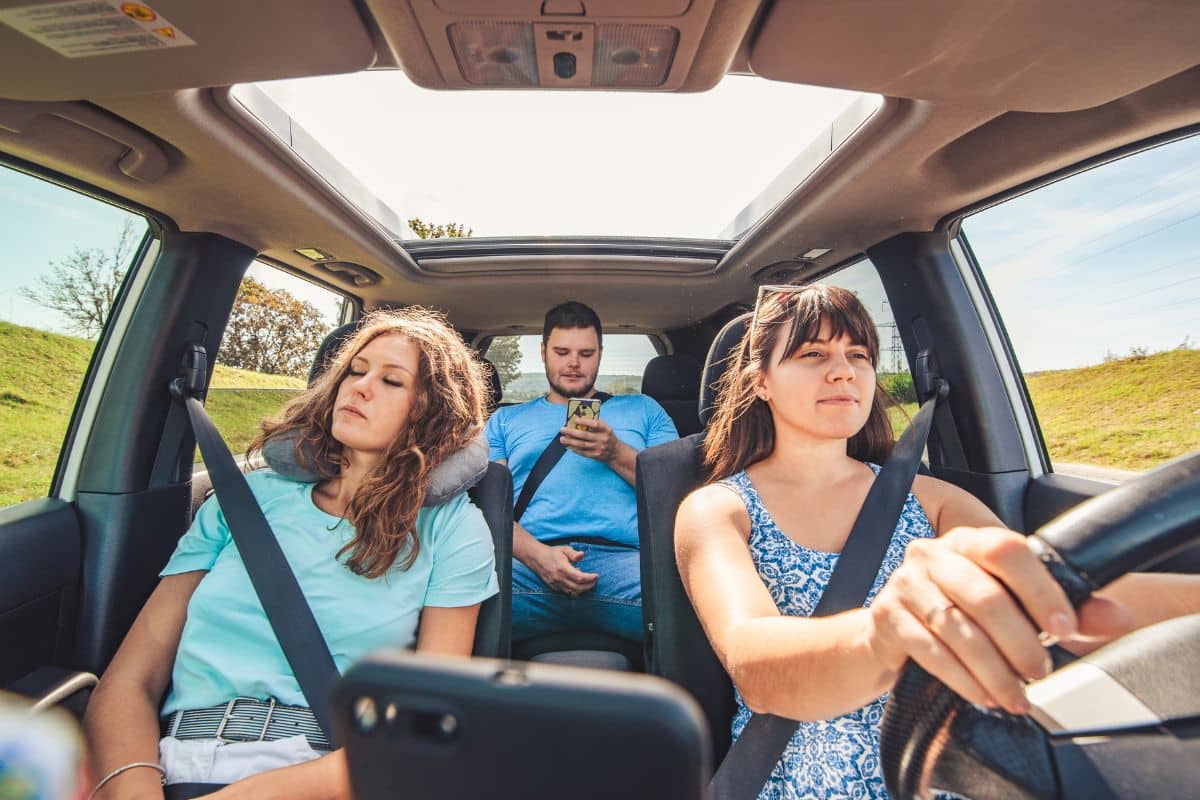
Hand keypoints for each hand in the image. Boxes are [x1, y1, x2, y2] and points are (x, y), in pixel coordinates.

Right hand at [528, 543, 599, 595]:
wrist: (536, 558)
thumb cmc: (552, 553)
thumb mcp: (564, 549)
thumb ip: (574, 553)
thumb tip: (582, 555)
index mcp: (562, 568)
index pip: (579, 577)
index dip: (590, 578)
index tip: (596, 576)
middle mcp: (559, 578)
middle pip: (578, 587)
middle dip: (589, 585)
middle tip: (595, 581)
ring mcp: (556, 584)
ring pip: (573, 592)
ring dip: (583, 589)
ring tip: (589, 583)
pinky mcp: (553, 587)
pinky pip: (567, 592)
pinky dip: (575, 590)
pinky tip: (578, 584)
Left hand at [559, 416, 622, 462]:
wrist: (616, 453)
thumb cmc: (607, 437)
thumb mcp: (606, 429)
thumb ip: (595, 423)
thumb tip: (580, 417)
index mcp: (606, 429)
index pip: (595, 424)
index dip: (585, 421)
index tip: (575, 419)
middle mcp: (603, 439)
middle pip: (585, 435)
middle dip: (571, 432)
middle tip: (562, 429)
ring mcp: (599, 448)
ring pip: (582, 444)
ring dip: (570, 442)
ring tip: (562, 439)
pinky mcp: (595, 455)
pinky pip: (582, 452)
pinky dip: (574, 449)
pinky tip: (568, 446)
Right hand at [866, 527, 1080, 714]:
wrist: (893, 634)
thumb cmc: (962, 614)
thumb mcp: (1015, 606)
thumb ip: (1067, 610)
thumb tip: (1118, 618)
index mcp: (968, 540)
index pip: (1006, 549)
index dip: (1039, 588)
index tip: (1066, 626)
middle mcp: (932, 554)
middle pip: (983, 595)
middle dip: (1019, 641)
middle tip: (1041, 671)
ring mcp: (905, 584)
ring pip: (957, 628)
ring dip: (993, 670)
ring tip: (1017, 696)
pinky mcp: (886, 617)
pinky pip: (930, 651)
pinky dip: (963, 679)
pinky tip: (984, 696)